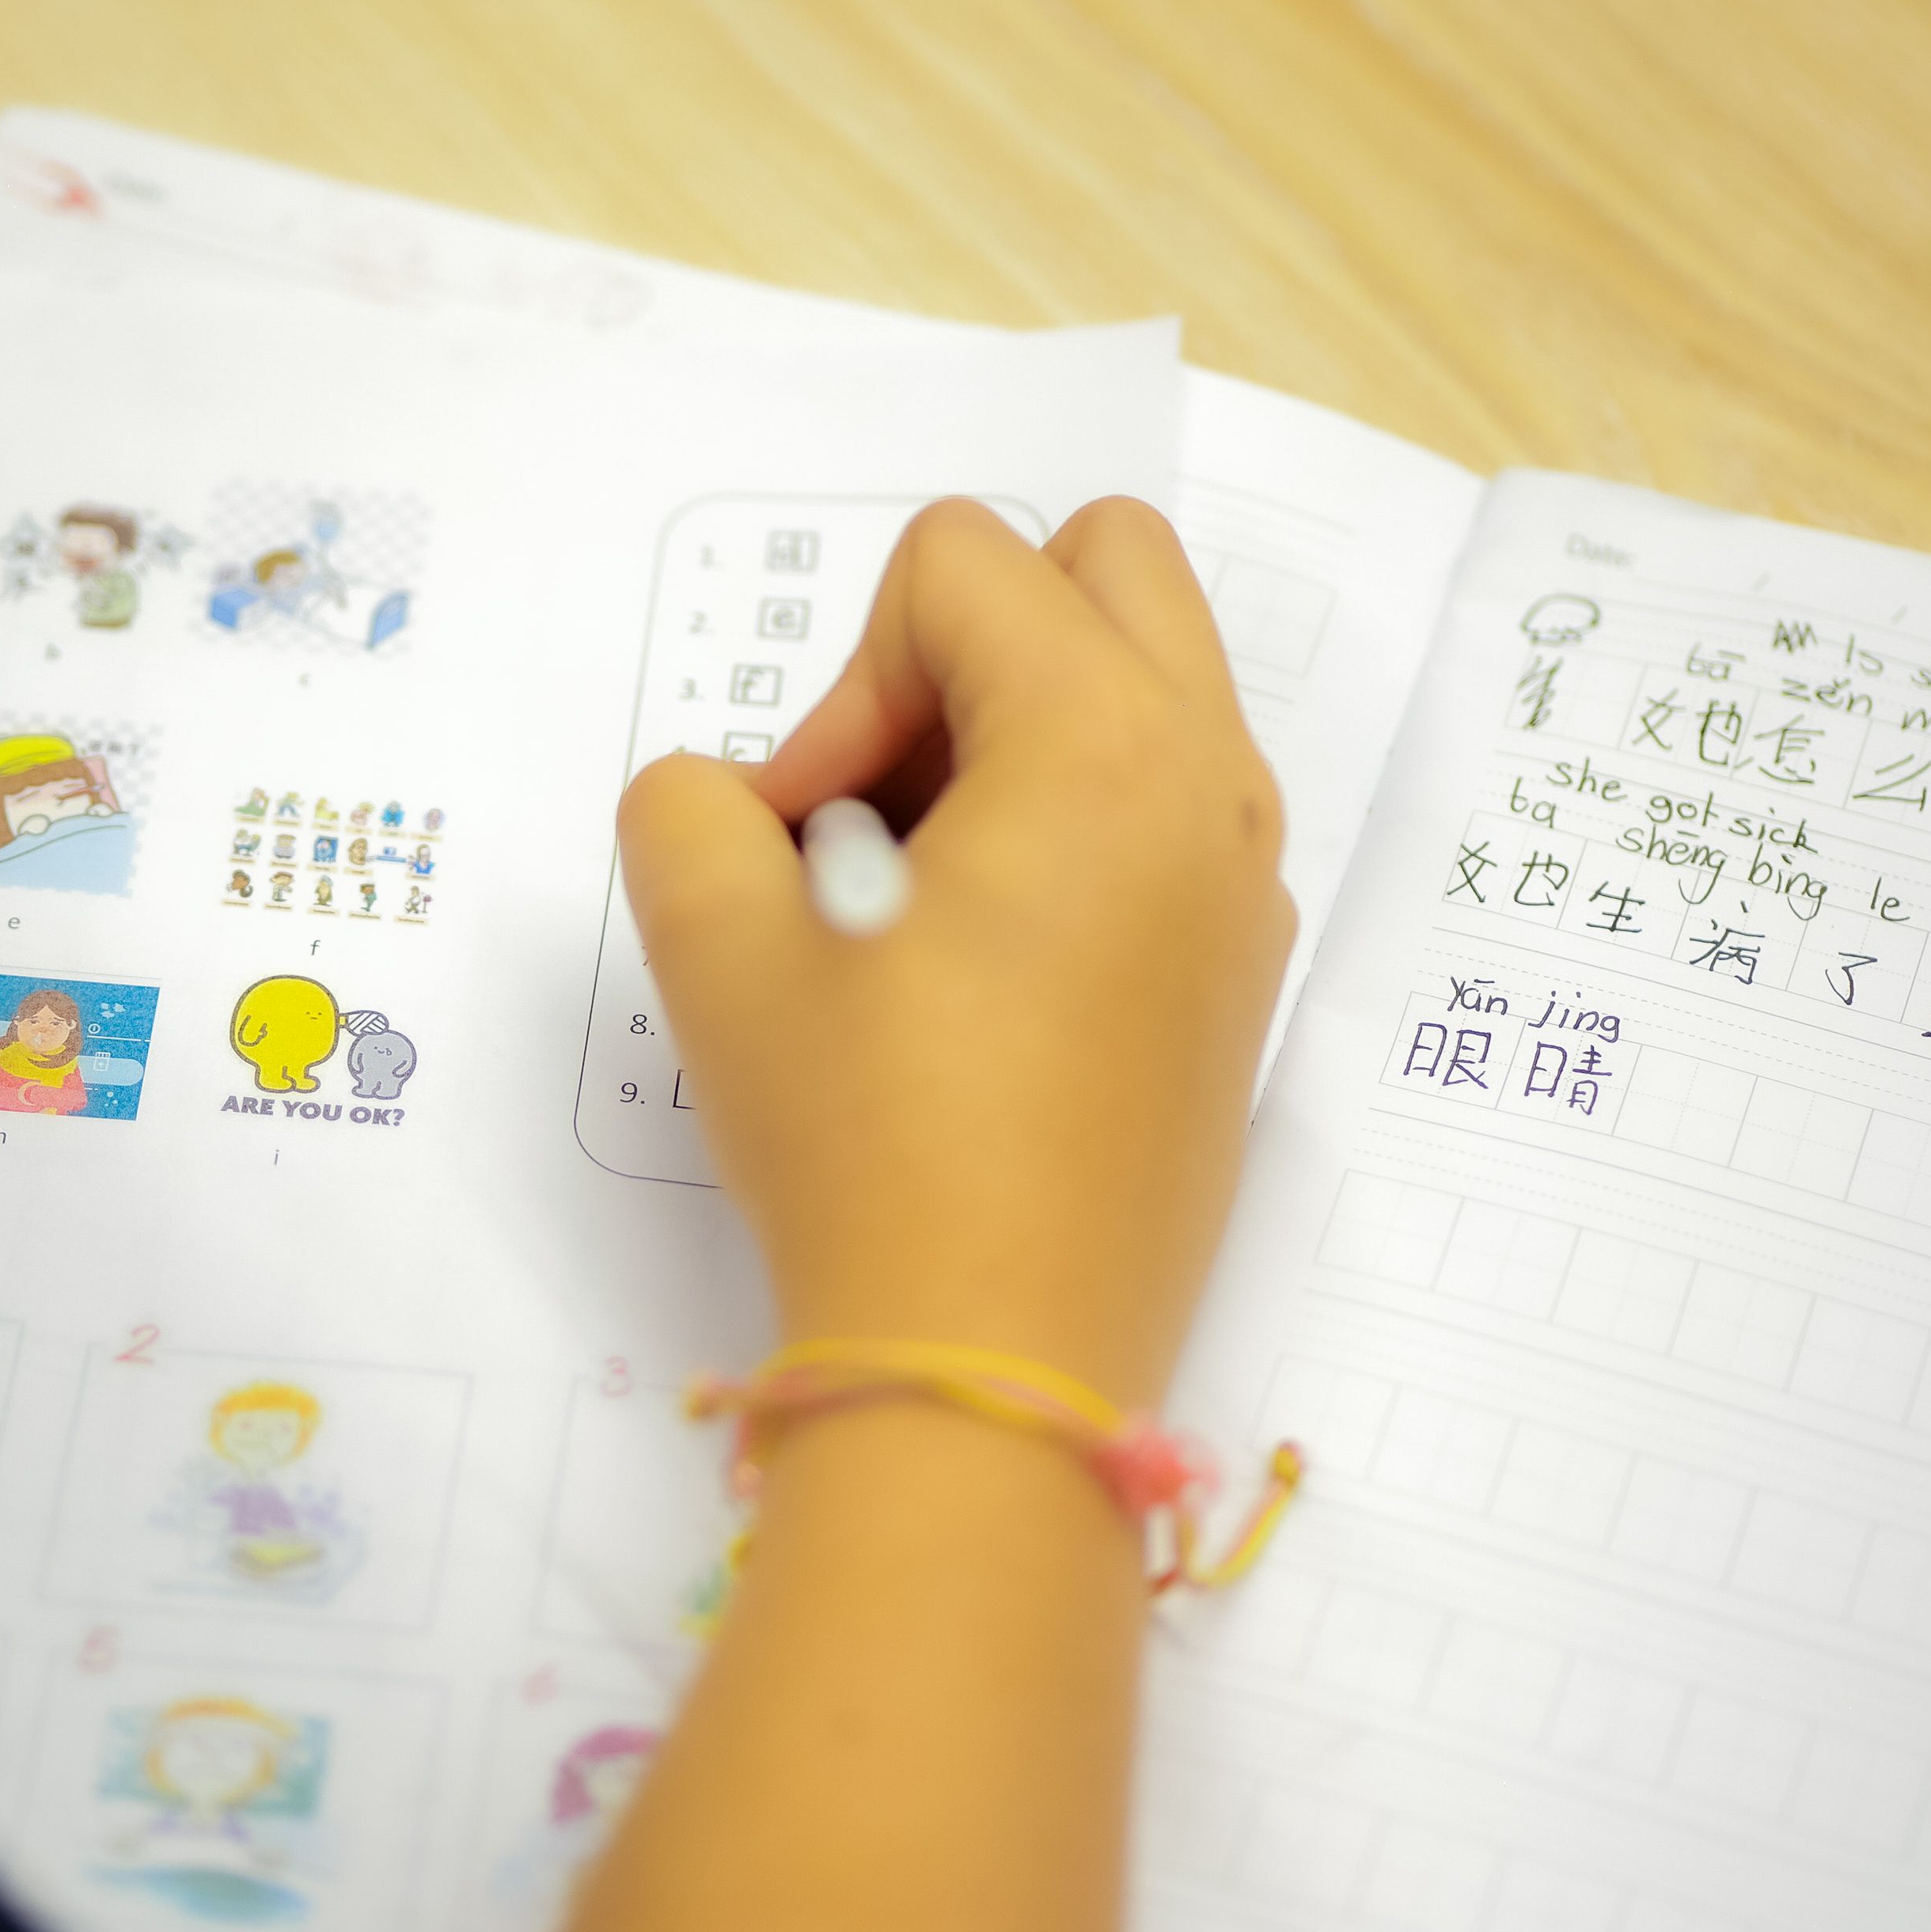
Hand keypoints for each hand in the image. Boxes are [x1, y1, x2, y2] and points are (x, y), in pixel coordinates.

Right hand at [616, 499, 1289, 1406]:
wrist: (995, 1367)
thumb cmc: (869, 1147)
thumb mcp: (715, 949)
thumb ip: (686, 807)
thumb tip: (752, 811)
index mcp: (1106, 742)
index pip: (957, 566)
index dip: (843, 685)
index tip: (804, 840)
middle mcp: (1209, 785)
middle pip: (1105, 564)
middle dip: (969, 647)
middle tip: (883, 804)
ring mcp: (1244, 883)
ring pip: (1146, 687)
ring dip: (1019, 734)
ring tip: (917, 892)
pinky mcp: (1237, 976)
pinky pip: (1165, 810)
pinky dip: (1069, 828)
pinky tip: (980, 968)